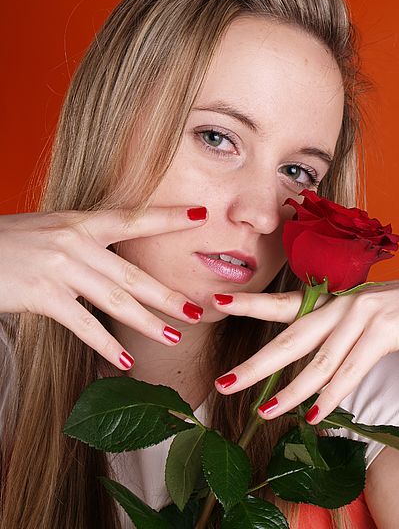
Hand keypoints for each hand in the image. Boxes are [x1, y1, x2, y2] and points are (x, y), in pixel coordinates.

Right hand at [0, 206, 207, 369]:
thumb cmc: (11, 242)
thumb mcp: (52, 229)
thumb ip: (86, 242)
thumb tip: (116, 258)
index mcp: (81, 222)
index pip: (134, 219)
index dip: (168, 218)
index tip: (200, 217)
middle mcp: (75, 241)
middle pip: (132, 273)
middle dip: (166, 295)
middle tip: (195, 310)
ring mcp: (59, 267)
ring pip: (114, 299)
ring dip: (146, 322)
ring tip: (173, 337)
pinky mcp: (43, 293)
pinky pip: (82, 323)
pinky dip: (105, 344)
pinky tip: (124, 361)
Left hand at [211, 274, 398, 423]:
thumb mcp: (365, 320)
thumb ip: (337, 335)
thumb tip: (312, 365)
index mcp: (334, 301)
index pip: (284, 303)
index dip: (250, 304)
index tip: (217, 303)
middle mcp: (342, 304)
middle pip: (290, 337)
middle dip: (256, 364)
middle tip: (224, 383)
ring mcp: (363, 315)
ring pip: (319, 361)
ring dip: (291, 392)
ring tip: (265, 412)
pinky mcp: (385, 330)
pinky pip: (352, 369)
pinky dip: (332, 395)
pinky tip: (315, 415)